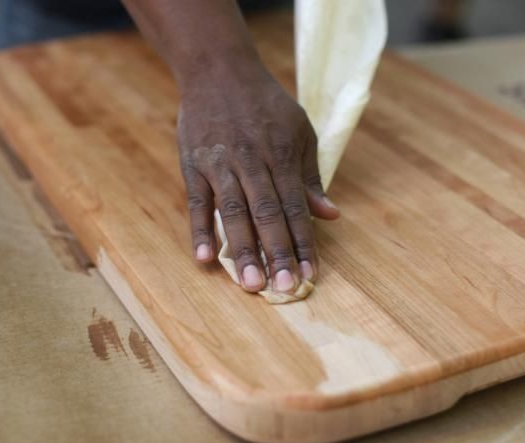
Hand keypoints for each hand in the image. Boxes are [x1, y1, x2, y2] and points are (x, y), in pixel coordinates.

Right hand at [178, 58, 339, 293]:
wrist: (219, 71)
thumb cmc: (266, 104)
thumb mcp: (299, 131)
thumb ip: (310, 176)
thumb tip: (331, 215)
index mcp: (282, 155)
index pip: (296, 207)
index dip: (303, 243)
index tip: (310, 274)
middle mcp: (252, 162)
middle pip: (267, 214)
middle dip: (277, 253)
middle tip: (283, 288)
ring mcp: (220, 164)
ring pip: (234, 213)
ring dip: (243, 250)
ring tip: (250, 284)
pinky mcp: (193, 165)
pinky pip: (197, 202)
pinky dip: (200, 230)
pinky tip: (204, 259)